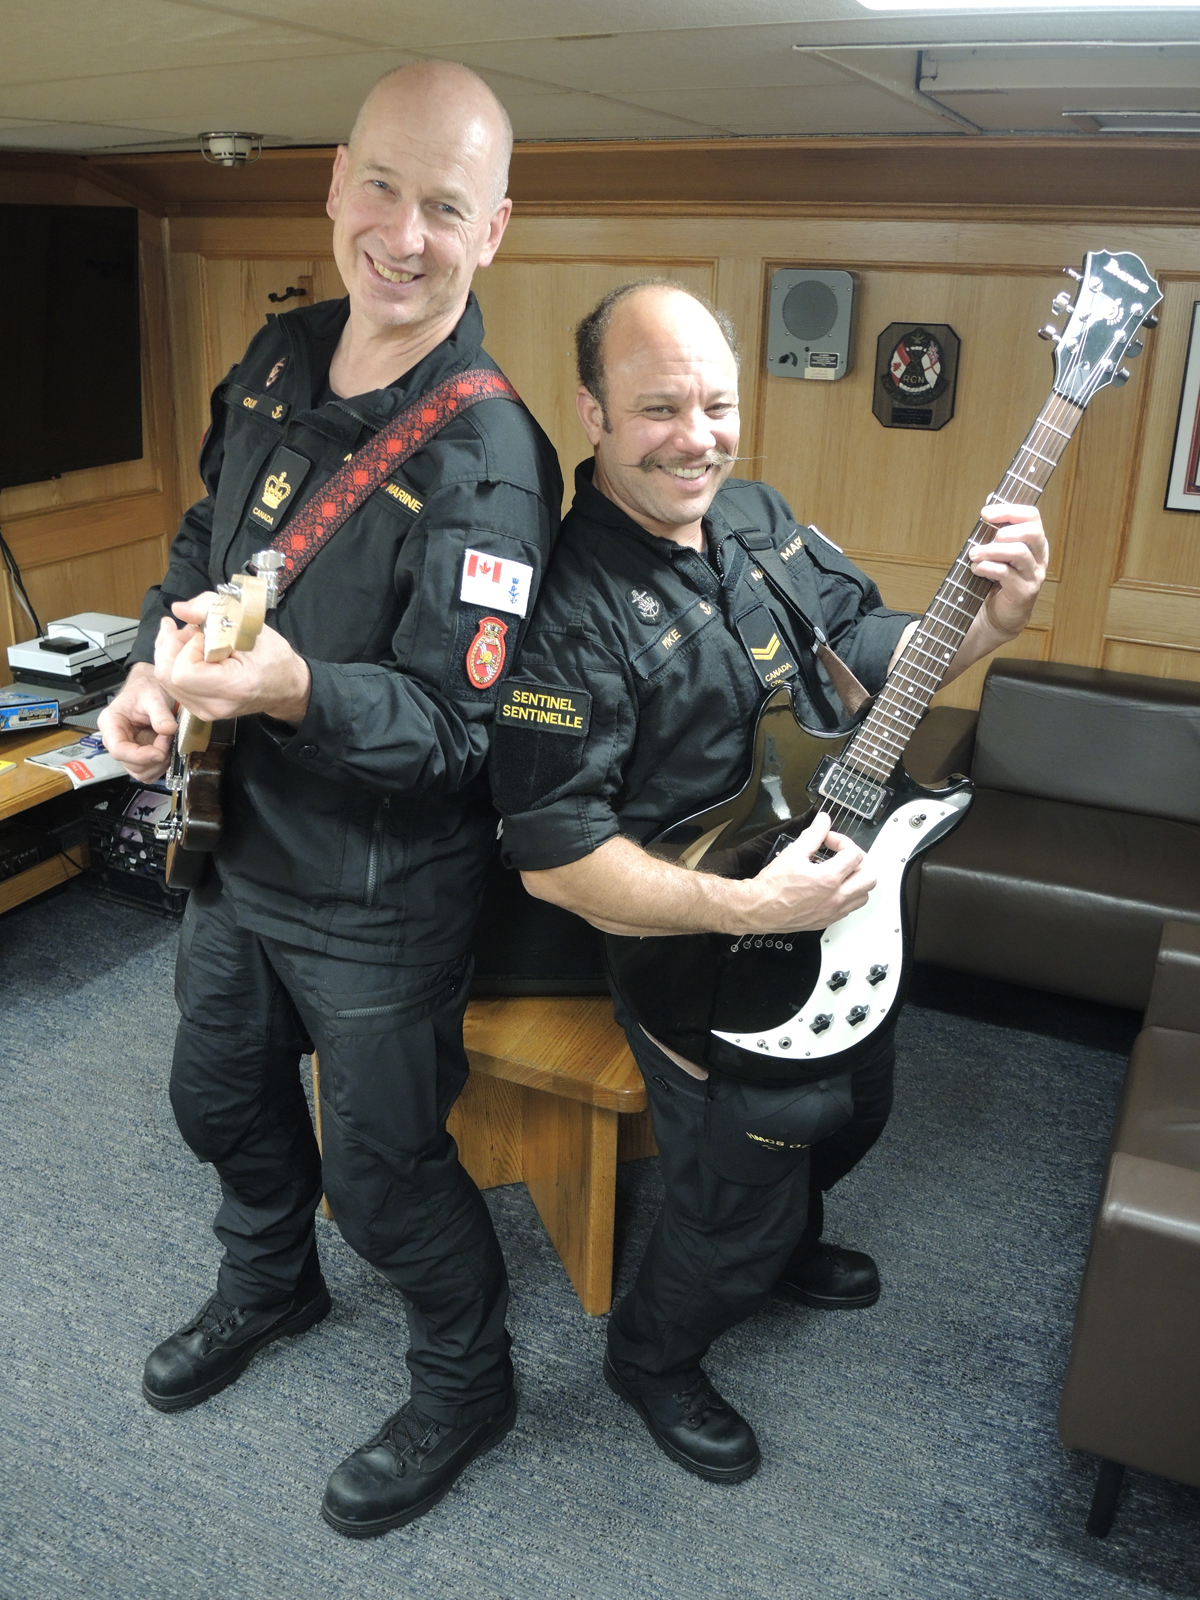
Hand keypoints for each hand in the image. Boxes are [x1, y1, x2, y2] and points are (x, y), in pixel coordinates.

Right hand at [97, 661, 177, 780]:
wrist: (149, 687)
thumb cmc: (146, 688)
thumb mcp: (154, 696)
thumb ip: (160, 713)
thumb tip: (168, 730)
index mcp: (110, 723)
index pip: (118, 750)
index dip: (140, 756)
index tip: (160, 752)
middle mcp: (114, 739)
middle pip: (131, 765)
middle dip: (154, 757)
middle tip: (168, 739)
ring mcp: (127, 749)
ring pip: (140, 772)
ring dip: (158, 764)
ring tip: (167, 741)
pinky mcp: (139, 754)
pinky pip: (148, 770)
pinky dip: (160, 765)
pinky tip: (167, 749)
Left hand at [154, 595, 310, 724]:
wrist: (284, 686)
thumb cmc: (272, 655)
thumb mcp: (248, 622)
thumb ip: (209, 607)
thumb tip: (178, 609)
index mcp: (232, 687)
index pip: (183, 672)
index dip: (187, 648)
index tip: (206, 636)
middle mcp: (215, 706)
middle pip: (167, 675)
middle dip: (171, 645)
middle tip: (191, 628)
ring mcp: (205, 712)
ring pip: (164, 679)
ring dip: (171, 651)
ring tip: (192, 636)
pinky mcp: (199, 709)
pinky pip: (172, 685)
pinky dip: (175, 662)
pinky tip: (189, 650)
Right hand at [745, 811, 875, 932]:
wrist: (758, 909)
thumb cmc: (771, 887)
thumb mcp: (793, 853)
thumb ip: (813, 834)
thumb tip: (823, 821)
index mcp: (828, 879)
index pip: (854, 854)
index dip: (842, 841)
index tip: (829, 840)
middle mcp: (835, 898)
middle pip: (869, 877)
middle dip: (859, 861)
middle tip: (843, 855)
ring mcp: (833, 911)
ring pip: (863, 895)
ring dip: (857, 880)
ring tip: (842, 872)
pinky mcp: (827, 921)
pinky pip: (850, 908)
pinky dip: (848, 895)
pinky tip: (834, 888)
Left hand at [968, 502, 1047, 638]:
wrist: (999, 614)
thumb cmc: (997, 579)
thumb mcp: (996, 550)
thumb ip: (995, 527)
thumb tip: (990, 499)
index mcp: (1035, 542)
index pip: (1032, 516)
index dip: (1009, 510)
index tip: (985, 513)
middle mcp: (1040, 557)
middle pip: (1031, 532)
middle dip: (1003, 531)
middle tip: (981, 540)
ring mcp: (1034, 575)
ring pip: (1019, 552)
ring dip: (991, 550)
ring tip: (973, 554)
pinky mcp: (1024, 592)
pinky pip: (1007, 573)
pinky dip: (987, 568)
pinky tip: (976, 569)